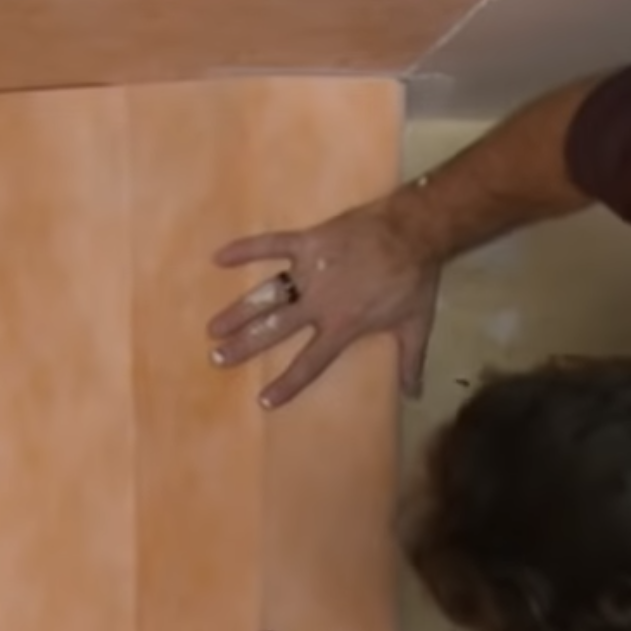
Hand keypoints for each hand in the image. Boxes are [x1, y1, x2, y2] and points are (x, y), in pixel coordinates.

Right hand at [206, 198, 440, 407]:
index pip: (310, 362)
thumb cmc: (415, 279)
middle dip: (244, 346)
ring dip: (238, 312)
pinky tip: (218, 257)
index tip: (263, 400)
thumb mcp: (416, 325)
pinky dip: (245, 249)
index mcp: (342, 326)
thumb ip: (410, 361)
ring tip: (213, 328)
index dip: (287, 383)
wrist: (415, 229)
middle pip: (274, 330)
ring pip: (266, 295)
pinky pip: (272, 245)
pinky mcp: (309, 241)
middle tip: (218, 358)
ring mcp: (310, 270)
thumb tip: (414, 395)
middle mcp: (319, 303)